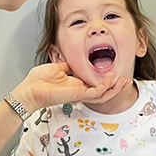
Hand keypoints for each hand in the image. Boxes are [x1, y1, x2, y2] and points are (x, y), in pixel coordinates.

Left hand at [12, 63, 130, 112]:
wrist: (30, 89)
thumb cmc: (38, 81)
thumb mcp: (57, 67)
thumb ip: (69, 64)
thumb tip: (75, 59)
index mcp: (76, 84)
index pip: (96, 84)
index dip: (107, 80)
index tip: (116, 73)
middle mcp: (80, 90)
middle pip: (103, 91)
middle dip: (116, 86)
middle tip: (126, 80)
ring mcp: (79, 94)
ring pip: (102, 94)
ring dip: (114, 88)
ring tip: (123, 80)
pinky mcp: (77, 95)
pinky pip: (95, 93)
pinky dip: (104, 86)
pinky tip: (110, 78)